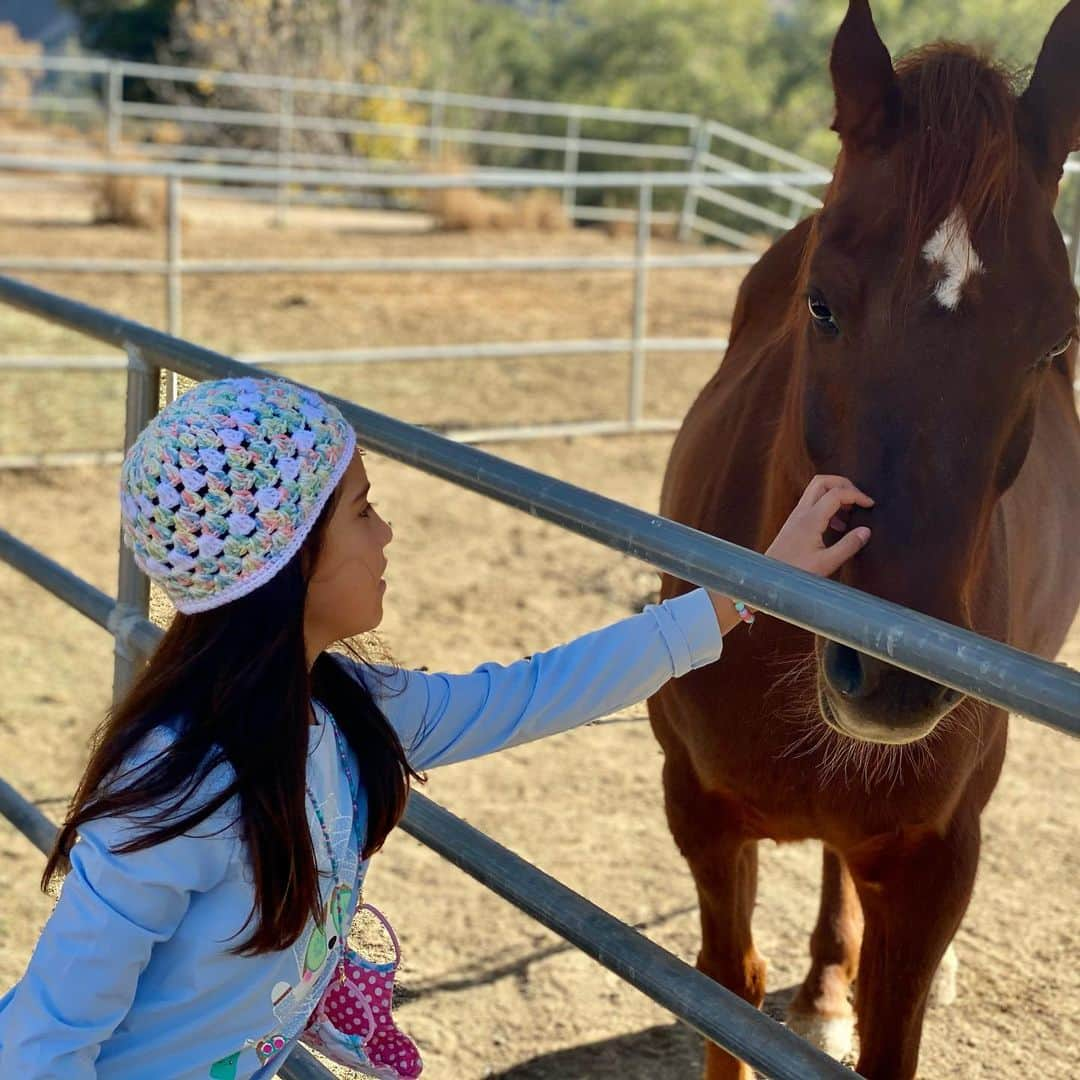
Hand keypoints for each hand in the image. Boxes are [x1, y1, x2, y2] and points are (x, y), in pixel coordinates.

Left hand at [708, 475, 872, 634]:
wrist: (770, 577)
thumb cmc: (796, 572)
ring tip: (851, 514)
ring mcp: (796, 516)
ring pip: (816, 491)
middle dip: (844, 484)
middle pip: (822, 482)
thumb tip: (866, 530)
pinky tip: (837, 526)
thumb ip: (848, 546)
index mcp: (810, 519)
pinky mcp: (794, 523)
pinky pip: (813, 504)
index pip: (836, 493)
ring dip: (836, 495)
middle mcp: (801, 512)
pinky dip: (828, 506)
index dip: (856, 494)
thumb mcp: (827, 563)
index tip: (870, 505)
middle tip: (859, 499)